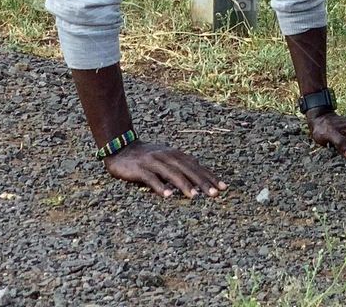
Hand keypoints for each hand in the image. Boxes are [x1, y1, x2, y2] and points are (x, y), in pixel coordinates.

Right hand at [104, 139, 227, 198]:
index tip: (223, 187)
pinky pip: (152, 179)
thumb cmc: (147, 158)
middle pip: (188, 169)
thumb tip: (198, 182)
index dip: (210, 176)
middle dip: (203, 182)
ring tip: (195, 196)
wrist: (121, 148)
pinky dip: (161, 187)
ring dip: (185, 185)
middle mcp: (167, 156)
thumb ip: (179, 168)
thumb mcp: (165, 160)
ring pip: (172, 174)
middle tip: (215, 194)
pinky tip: (168, 196)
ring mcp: (154, 162)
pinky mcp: (140, 169)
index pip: (196, 166)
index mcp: (175, 154)